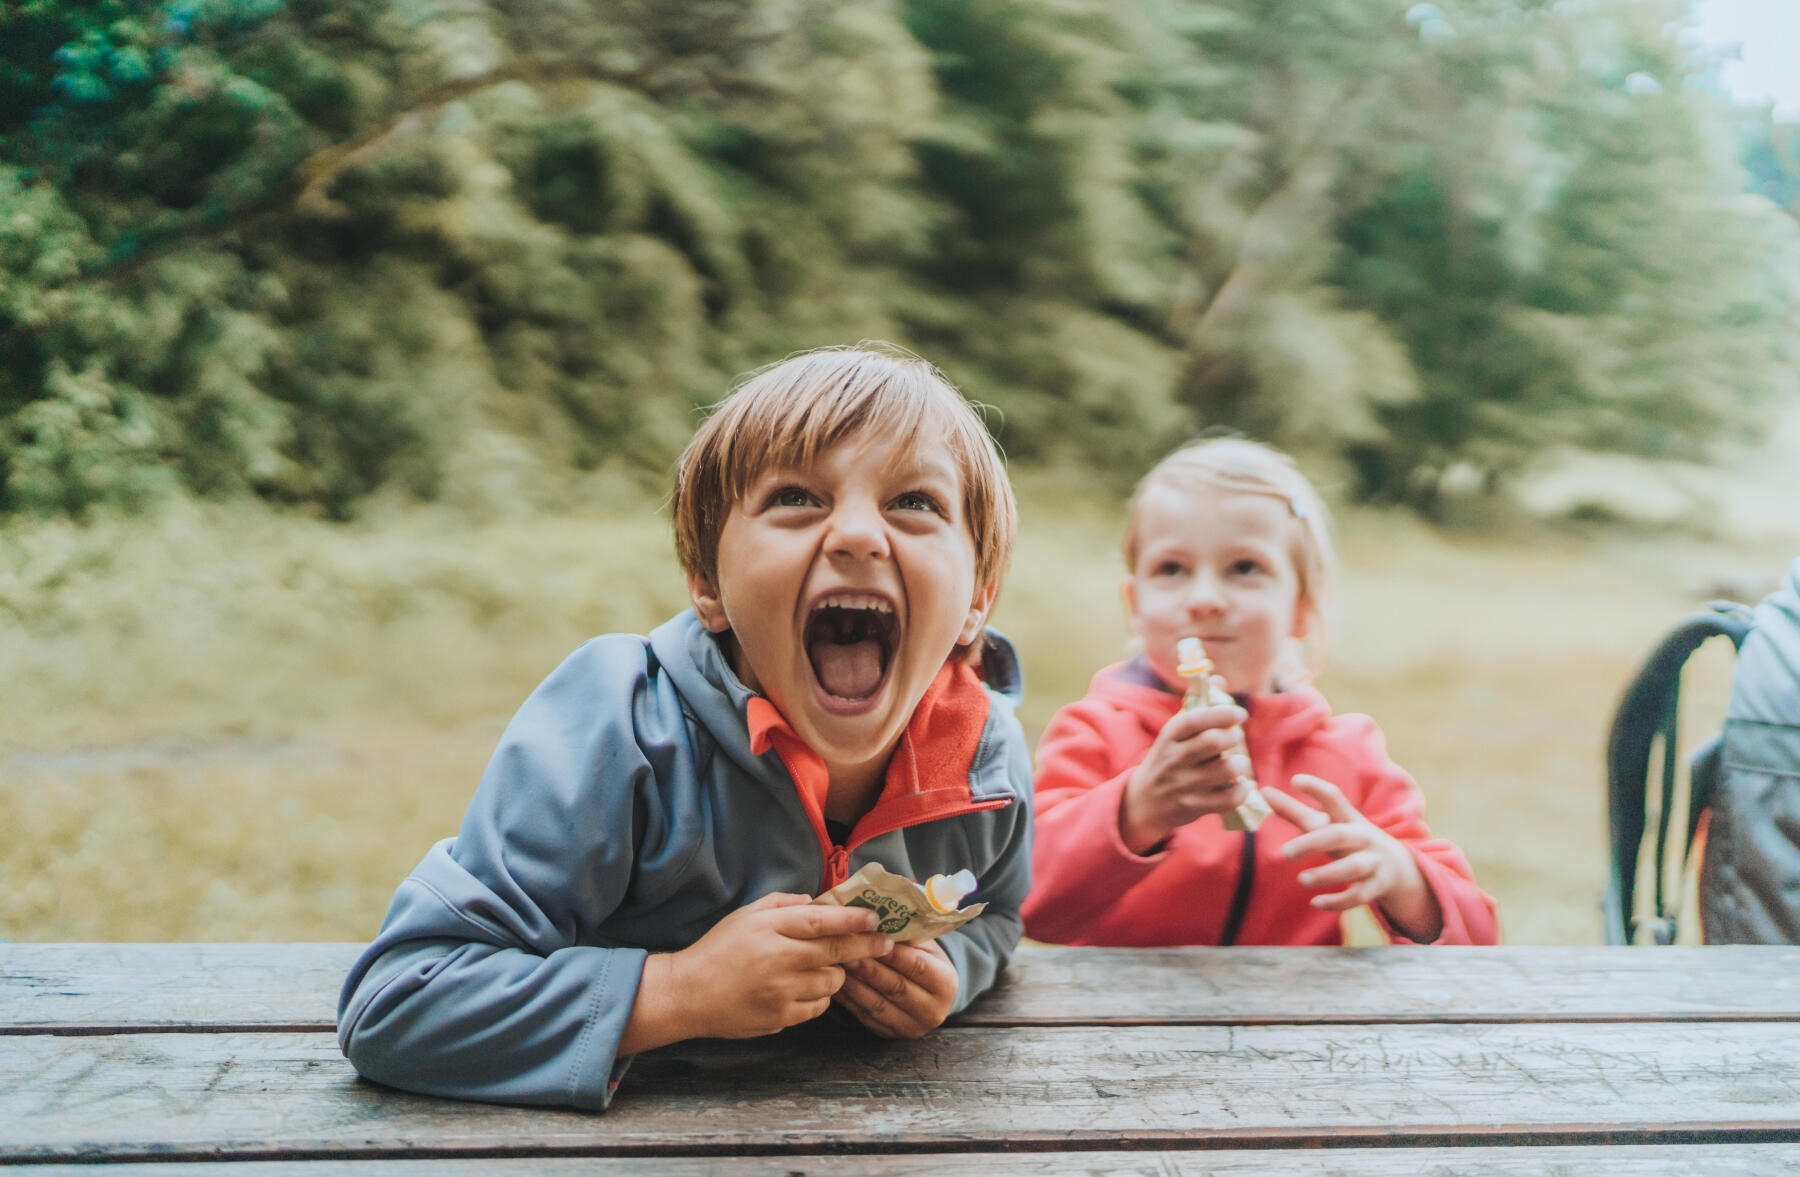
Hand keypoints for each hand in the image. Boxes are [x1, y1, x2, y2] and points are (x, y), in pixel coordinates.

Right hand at [621, 892, 893, 1052]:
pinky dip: (820, 996)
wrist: (688, 994)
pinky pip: (818, 1006)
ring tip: (829, 966)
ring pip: (832, 981)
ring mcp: (781, 991)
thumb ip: (782, 903)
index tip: (875, 918)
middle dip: (867, 946)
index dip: (852, 920)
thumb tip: (816, 901)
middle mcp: (778, 959)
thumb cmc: (718, 949)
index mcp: (769, 929)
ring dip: (838, 972)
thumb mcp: (745, 915)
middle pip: (836, 951)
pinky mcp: (781, 1017)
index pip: (821, 921)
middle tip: (886, 943)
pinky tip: (807, 987)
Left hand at [833, 938, 958, 1038]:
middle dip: (869, 969)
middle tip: (846, 953)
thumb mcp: (925, 946)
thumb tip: (879, 919)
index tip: (871, 938)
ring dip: (855, 985)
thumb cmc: (923, 961)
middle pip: (896, 987)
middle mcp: (932, 1010)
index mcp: (945, 984)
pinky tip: (837, 984)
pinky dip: (849, 1000)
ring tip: (837, 967)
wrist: (928, 995)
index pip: (918, 966)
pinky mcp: (890, 1034)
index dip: (893, 954)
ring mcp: (911, 1027)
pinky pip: (865, 1017)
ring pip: (878, 1005)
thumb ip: (907, 936)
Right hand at [1118, 689, 1251, 853]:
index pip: (1194, 719)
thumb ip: (1198, 706)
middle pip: (1213, 742)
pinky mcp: (1193, 807)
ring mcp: (1183, 784)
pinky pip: (1228, 799)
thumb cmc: (1168, 759)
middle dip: (1233, 737)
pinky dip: (1241, 791)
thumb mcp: (1175, 733)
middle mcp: (1174, 759)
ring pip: (1225, 770)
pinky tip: (1239, 785)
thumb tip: (1220, 678)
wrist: (1144, 801)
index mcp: (1170, 736)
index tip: (1239, 714)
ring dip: (1240, 765)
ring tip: (1237, 763)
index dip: (1221, 713)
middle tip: (1235, 737)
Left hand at [1266, 774, 1442, 942]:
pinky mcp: (1377, 886)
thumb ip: (1295, 811)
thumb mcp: (1327, 824)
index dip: (1316, 788)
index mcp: (1348, 818)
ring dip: (1326, 874)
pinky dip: (1339, 901)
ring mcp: (1374, 861)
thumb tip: (1263, 791)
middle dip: (1313, 843)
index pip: (1334, 798)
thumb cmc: (1349, 839)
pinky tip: (1316, 902)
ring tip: (1301, 880)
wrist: (1397, 866)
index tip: (1295, 780)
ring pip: (1354, 867)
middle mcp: (1363, 837)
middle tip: (1285, 853)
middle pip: (1340, 835)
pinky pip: (1360, 895)